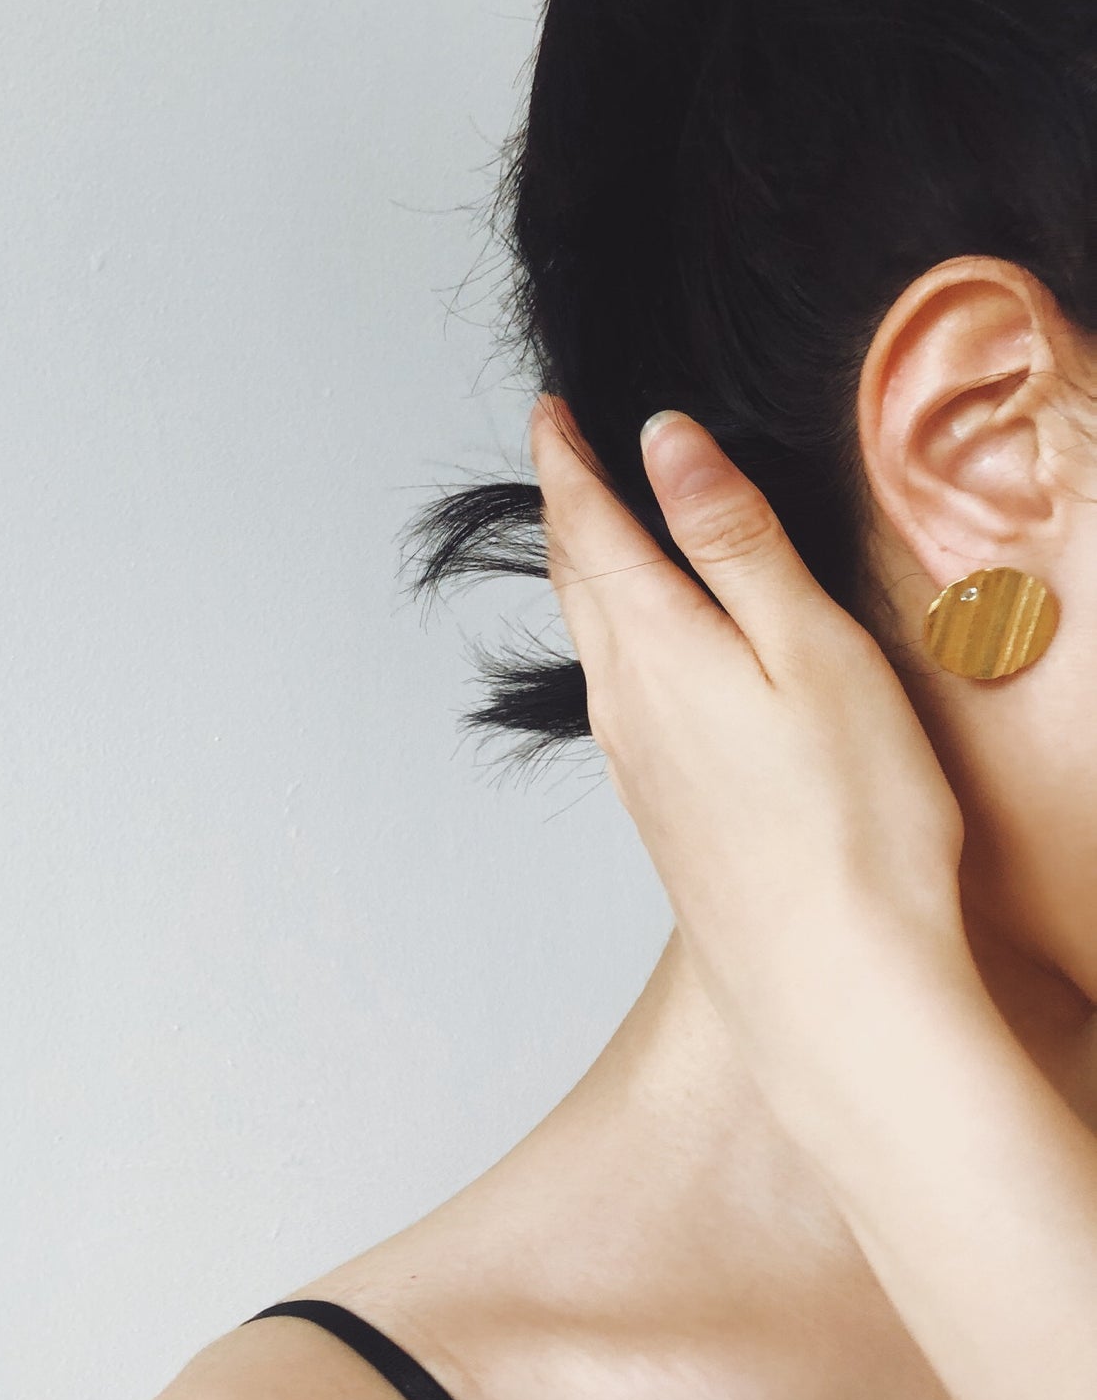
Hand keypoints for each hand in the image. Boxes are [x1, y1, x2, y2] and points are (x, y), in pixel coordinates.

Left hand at [528, 396, 970, 1061]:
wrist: (832, 989)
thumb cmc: (849, 824)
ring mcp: (637, 766)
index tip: (550, 410)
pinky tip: (643, 656)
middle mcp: (625, 704)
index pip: (588, 525)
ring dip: (586, 574)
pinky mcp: (663, 813)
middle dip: (568, 507)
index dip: (566, 458)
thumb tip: (663, 439)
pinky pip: (619, 698)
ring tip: (594, 533)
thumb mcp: (809, 649)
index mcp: (655, 647)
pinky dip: (616, 642)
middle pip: (577, 581)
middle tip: (561, 453)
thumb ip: (731, 541)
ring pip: (592, 641)